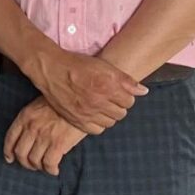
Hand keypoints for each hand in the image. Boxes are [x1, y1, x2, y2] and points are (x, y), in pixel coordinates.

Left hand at [4, 97, 86, 175]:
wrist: (80, 99)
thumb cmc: (62, 102)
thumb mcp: (39, 105)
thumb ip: (31, 119)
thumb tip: (27, 137)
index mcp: (25, 116)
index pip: (10, 138)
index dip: (8, 151)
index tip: (10, 158)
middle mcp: (32, 127)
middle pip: (20, 153)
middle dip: (25, 163)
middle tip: (32, 165)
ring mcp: (44, 136)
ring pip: (34, 160)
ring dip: (38, 167)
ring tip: (45, 166)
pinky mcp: (58, 144)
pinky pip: (49, 163)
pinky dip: (50, 170)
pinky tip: (54, 170)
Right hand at [26, 48, 146, 134]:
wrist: (51, 70)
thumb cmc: (77, 65)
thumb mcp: (103, 66)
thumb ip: (125, 80)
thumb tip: (143, 91)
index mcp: (107, 86)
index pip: (129, 101)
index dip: (125, 96)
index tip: (117, 91)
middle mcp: (98, 101)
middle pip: (121, 113)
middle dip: (118, 106)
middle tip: (109, 98)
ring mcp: (87, 113)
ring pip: (110, 122)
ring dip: (108, 115)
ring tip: (101, 105)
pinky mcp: (77, 120)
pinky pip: (96, 130)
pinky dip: (98, 123)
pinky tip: (93, 114)